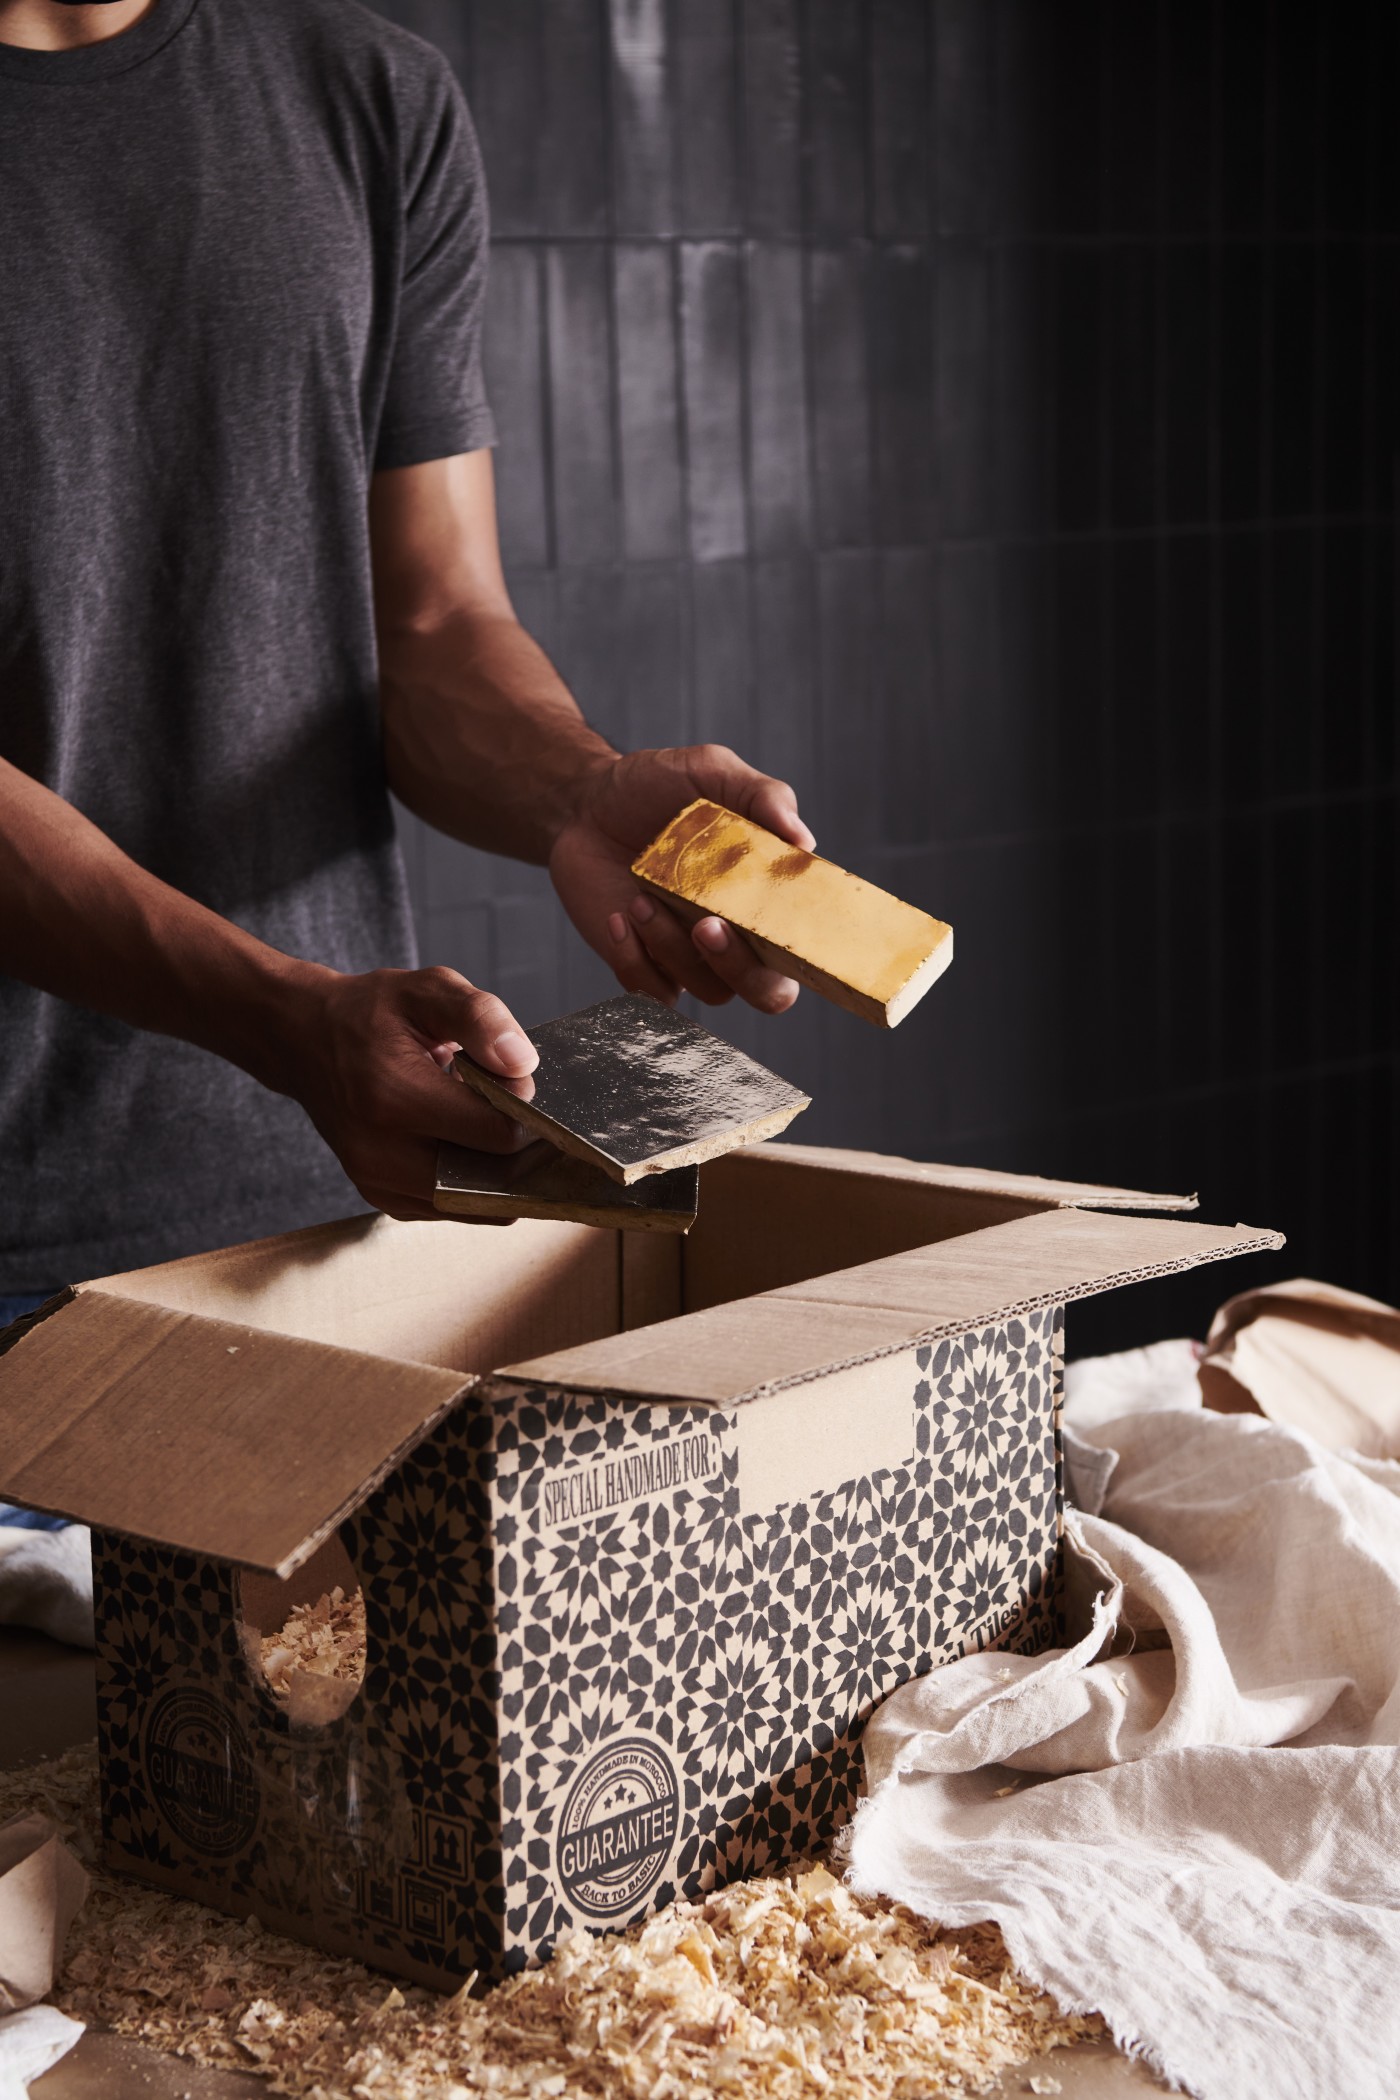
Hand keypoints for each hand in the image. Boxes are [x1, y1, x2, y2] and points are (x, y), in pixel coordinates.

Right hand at [276, 964, 537, 1220]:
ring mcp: (379, 1183)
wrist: (305, 1041)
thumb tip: (522, 1065)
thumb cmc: (369, 1014)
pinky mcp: (385, 1199)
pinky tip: (461, 1138)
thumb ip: (480, 1018)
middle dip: (517, 1145)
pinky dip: (474, 1179)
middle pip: (495, 1178)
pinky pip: (456, 1206)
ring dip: (499, 1167)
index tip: (512, 1078)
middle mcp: (381, 1153)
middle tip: (507, 1101)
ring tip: (482, 1117)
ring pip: (479, 1201)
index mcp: (393, 1097)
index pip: (498, 1133)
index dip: (524, 1107)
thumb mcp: (426, 990)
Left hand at [548, 744, 814, 1010]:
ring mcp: (691, 955)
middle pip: (767, 993)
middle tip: (706, 925)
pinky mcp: (644, 963)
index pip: (804, 951)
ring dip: (673, 947)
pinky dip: (635, 961)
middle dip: (743, 969)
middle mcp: (739, 935)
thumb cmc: (657, 787)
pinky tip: (619, 917)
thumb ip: (764, 796)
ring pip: (705, 988)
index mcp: (766, 897)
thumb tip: (804, 840)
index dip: (802, 956)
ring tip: (642, 898)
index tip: (769, 921)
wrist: (585, 804)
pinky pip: (652, 992)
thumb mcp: (712, 772)